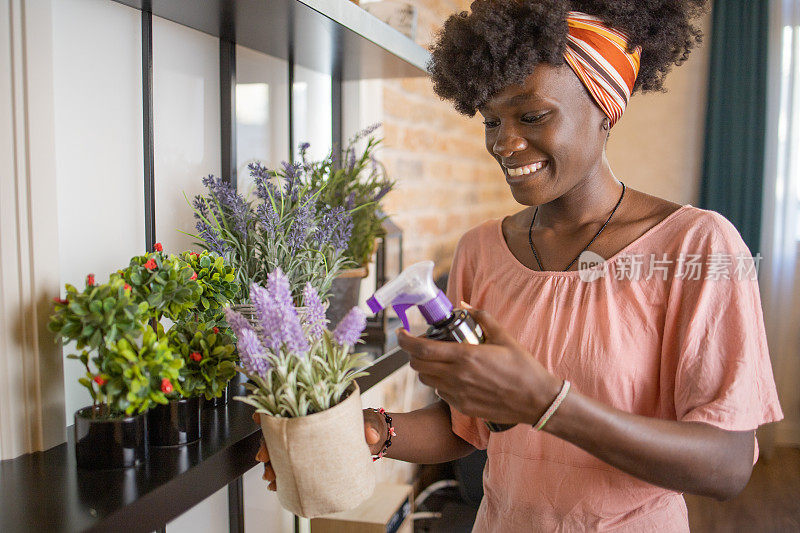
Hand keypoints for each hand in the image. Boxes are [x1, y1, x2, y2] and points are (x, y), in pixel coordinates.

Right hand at [252, 410, 385, 490]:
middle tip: (265, 458)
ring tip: (271, 477)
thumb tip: (370, 435)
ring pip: (280, 451)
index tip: (258, 418)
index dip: (269, 412)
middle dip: (267, 445)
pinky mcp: (307, 460)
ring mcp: (304, 443)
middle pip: (278, 432)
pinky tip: (275, 485)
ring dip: (271, 464)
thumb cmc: (365, 424)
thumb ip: (368, 427)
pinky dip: (280, 476)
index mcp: (314, 410)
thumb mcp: (366, 422)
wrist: (371, 439)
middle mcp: (305, 425)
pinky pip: (289, 467)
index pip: (287, 408)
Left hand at [397, 307, 560, 424]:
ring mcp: (458, 394)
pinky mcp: (462, 407)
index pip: (422, 348)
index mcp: (465, 356)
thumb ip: (481, 317)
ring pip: (426, 379)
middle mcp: (457, 376)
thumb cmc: (523, 367)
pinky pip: (440, 392)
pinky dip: (440, 382)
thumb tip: (463, 304)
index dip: (405, 341)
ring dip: (426, 368)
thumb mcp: (504, 336)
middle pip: (418, 365)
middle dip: (413, 353)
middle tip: (420, 345)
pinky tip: (453, 376)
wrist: (536, 400)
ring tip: (437, 360)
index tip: (400, 334)